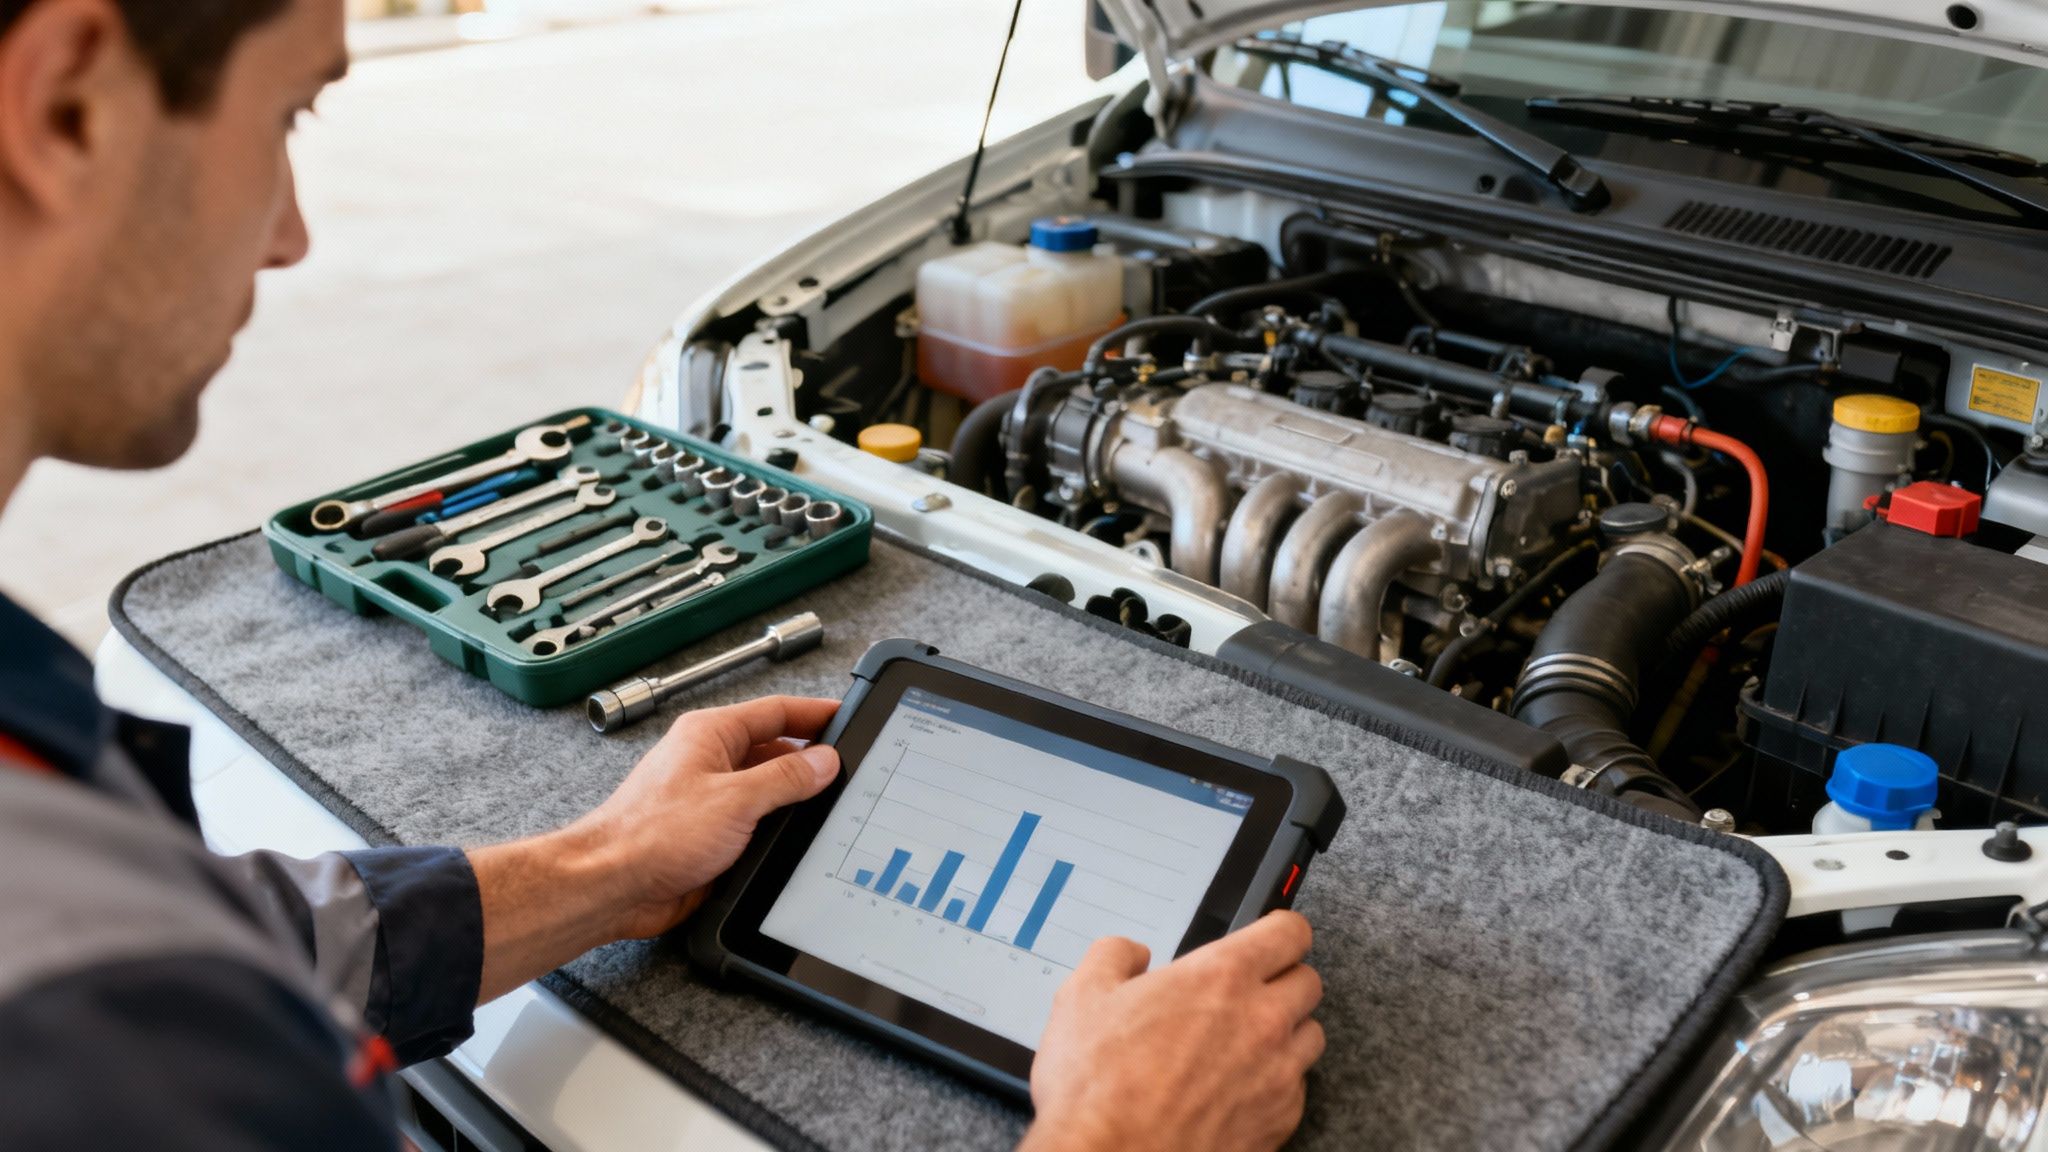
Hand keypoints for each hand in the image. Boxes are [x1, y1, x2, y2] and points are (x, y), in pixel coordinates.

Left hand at [470, 696, 840, 1001]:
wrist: (612, 885)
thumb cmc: (651, 835)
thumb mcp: (735, 799)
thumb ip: (786, 778)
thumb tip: (824, 760)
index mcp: (711, 735)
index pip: (776, 711)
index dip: (815, 714)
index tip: (847, 717)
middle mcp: (709, 761)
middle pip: (774, 751)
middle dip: (810, 763)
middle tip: (849, 772)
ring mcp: (709, 798)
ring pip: (766, 791)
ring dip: (793, 801)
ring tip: (829, 808)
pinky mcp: (709, 834)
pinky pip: (753, 823)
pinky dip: (776, 829)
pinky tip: (796, 840)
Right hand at [1020, 912, 1324, 1151]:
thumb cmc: (1097, 1087)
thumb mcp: (1081, 996)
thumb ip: (1115, 956)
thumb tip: (1131, 953)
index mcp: (1221, 978)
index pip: (1289, 932)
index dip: (1280, 931)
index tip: (1269, 938)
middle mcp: (1261, 1022)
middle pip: (1309, 982)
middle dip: (1283, 979)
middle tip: (1249, 991)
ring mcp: (1276, 1076)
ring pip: (1311, 1036)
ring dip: (1286, 1031)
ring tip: (1246, 1041)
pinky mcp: (1278, 1123)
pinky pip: (1298, 1089)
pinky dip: (1276, 1083)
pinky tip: (1239, 1087)